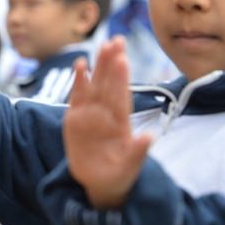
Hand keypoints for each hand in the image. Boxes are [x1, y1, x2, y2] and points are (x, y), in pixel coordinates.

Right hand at [63, 37, 152, 207]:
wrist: (100, 183)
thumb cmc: (119, 175)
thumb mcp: (130, 167)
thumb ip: (138, 152)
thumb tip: (149, 137)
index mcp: (121, 124)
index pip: (121, 96)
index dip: (121, 79)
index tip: (123, 59)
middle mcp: (107, 115)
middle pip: (109, 84)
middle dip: (112, 62)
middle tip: (116, 40)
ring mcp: (91, 115)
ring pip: (95, 85)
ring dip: (98, 66)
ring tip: (101, 45)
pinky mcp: (76, 119)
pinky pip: (77, 96)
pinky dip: (79, 82)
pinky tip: (81, 65)